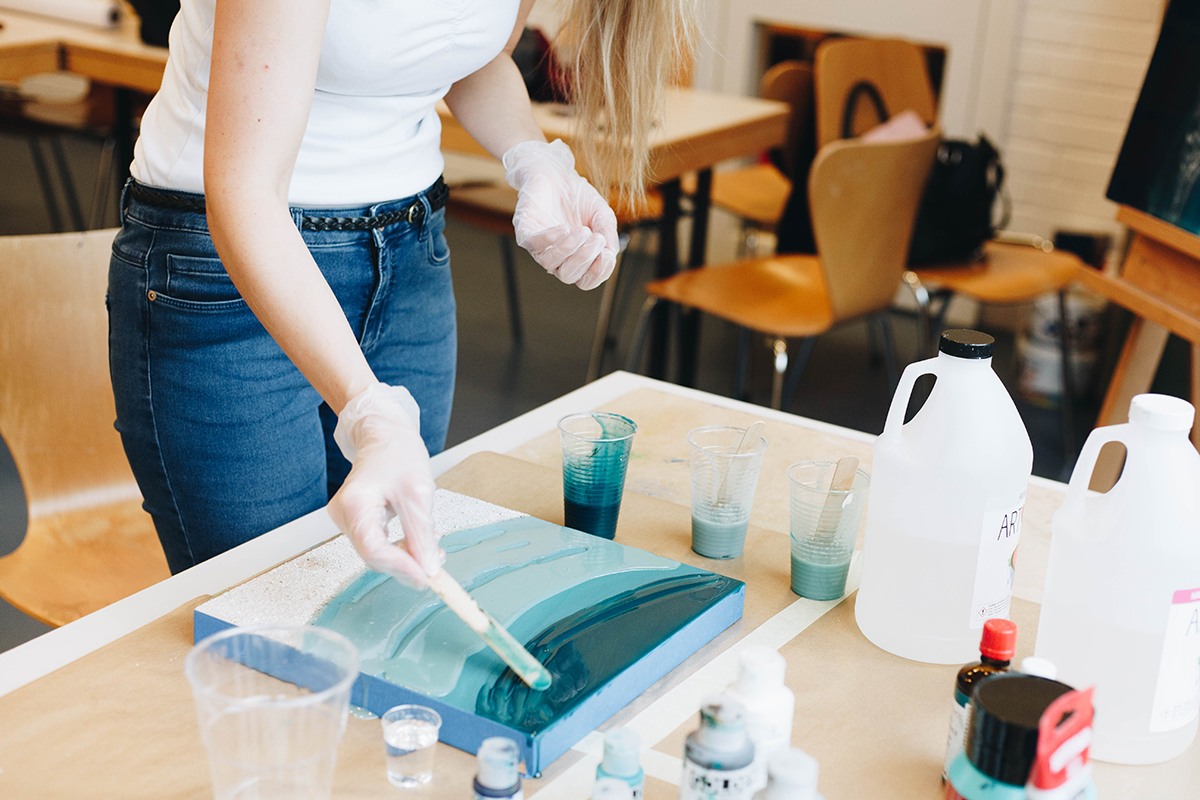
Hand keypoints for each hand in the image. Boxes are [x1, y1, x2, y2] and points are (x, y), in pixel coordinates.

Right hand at [327, 383, 439, 586]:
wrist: (385, 435)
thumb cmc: (398, 453)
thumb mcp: (418, 492)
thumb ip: (421, 533)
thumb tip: (428, 567)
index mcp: (354, 503)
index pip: (373, 550)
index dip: (400, 567)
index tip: (425, 577)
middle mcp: (343, 514)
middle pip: (374, 555)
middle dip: (407, 563)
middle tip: (436, 564)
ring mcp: (347, 519)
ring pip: (377, 552)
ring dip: (406, 556)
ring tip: (433, 545)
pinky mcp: (356, 521)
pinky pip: (378, 543)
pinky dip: (400, 547)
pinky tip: (419, 539)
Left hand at [503, 139, 618, 290]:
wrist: (555, 172)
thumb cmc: (578, 197)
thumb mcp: (601, 215)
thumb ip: (608, 234)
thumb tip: (610, 254)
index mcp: (576, 258)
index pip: (585, 281)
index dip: (597, 273)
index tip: (608, 255)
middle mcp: (557, 257)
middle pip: (568, 276)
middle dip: (585, 259)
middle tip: (596, 238)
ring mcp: (539, 247)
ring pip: (551, 264)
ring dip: (570, 250)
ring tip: (583, 231)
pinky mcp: (525, 232)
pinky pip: (534, 245)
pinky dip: (550, 239)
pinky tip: (563, 228)